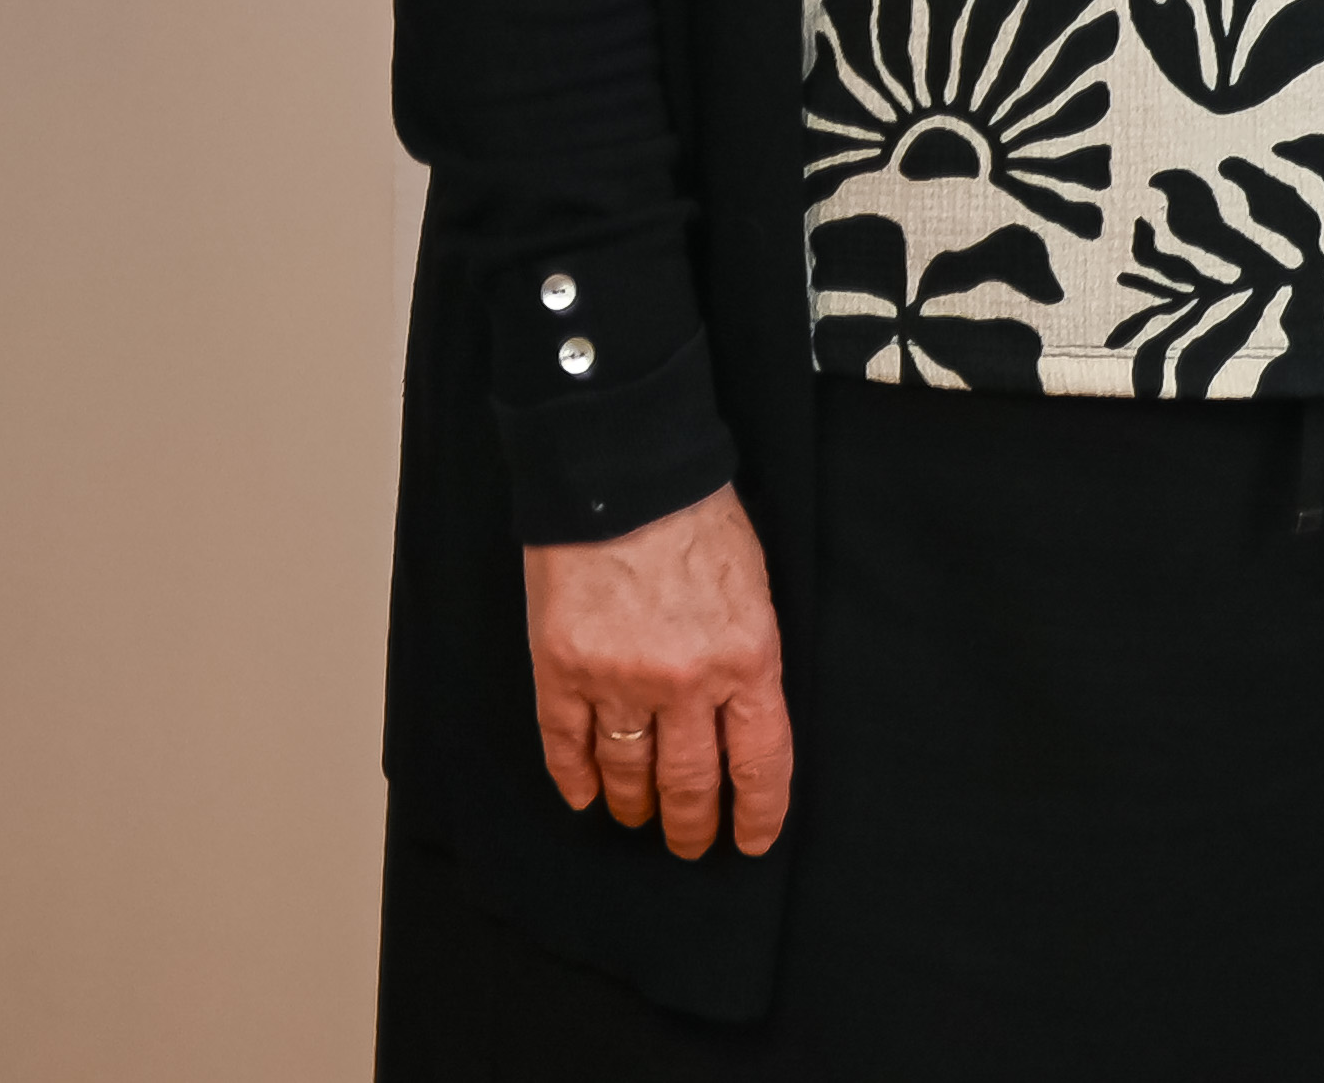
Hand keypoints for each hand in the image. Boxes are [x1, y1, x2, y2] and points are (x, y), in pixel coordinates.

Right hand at [521, 484, 791, 857]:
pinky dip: (575, 779)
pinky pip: (566, 746)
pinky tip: (584, 798)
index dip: (758, 812)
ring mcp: (618, 681)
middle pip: (691, 782)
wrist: (627, 477)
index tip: (751, 841)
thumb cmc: (702, 521)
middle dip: (692, 824)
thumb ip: (750, 656)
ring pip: (629, 772)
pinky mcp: (562, 671)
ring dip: (636, 806)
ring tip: (640, 821)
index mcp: (748, 659)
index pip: (761, 762)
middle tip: (690, 846)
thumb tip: (743, 715)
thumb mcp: (757, 589)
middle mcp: (685, 683)